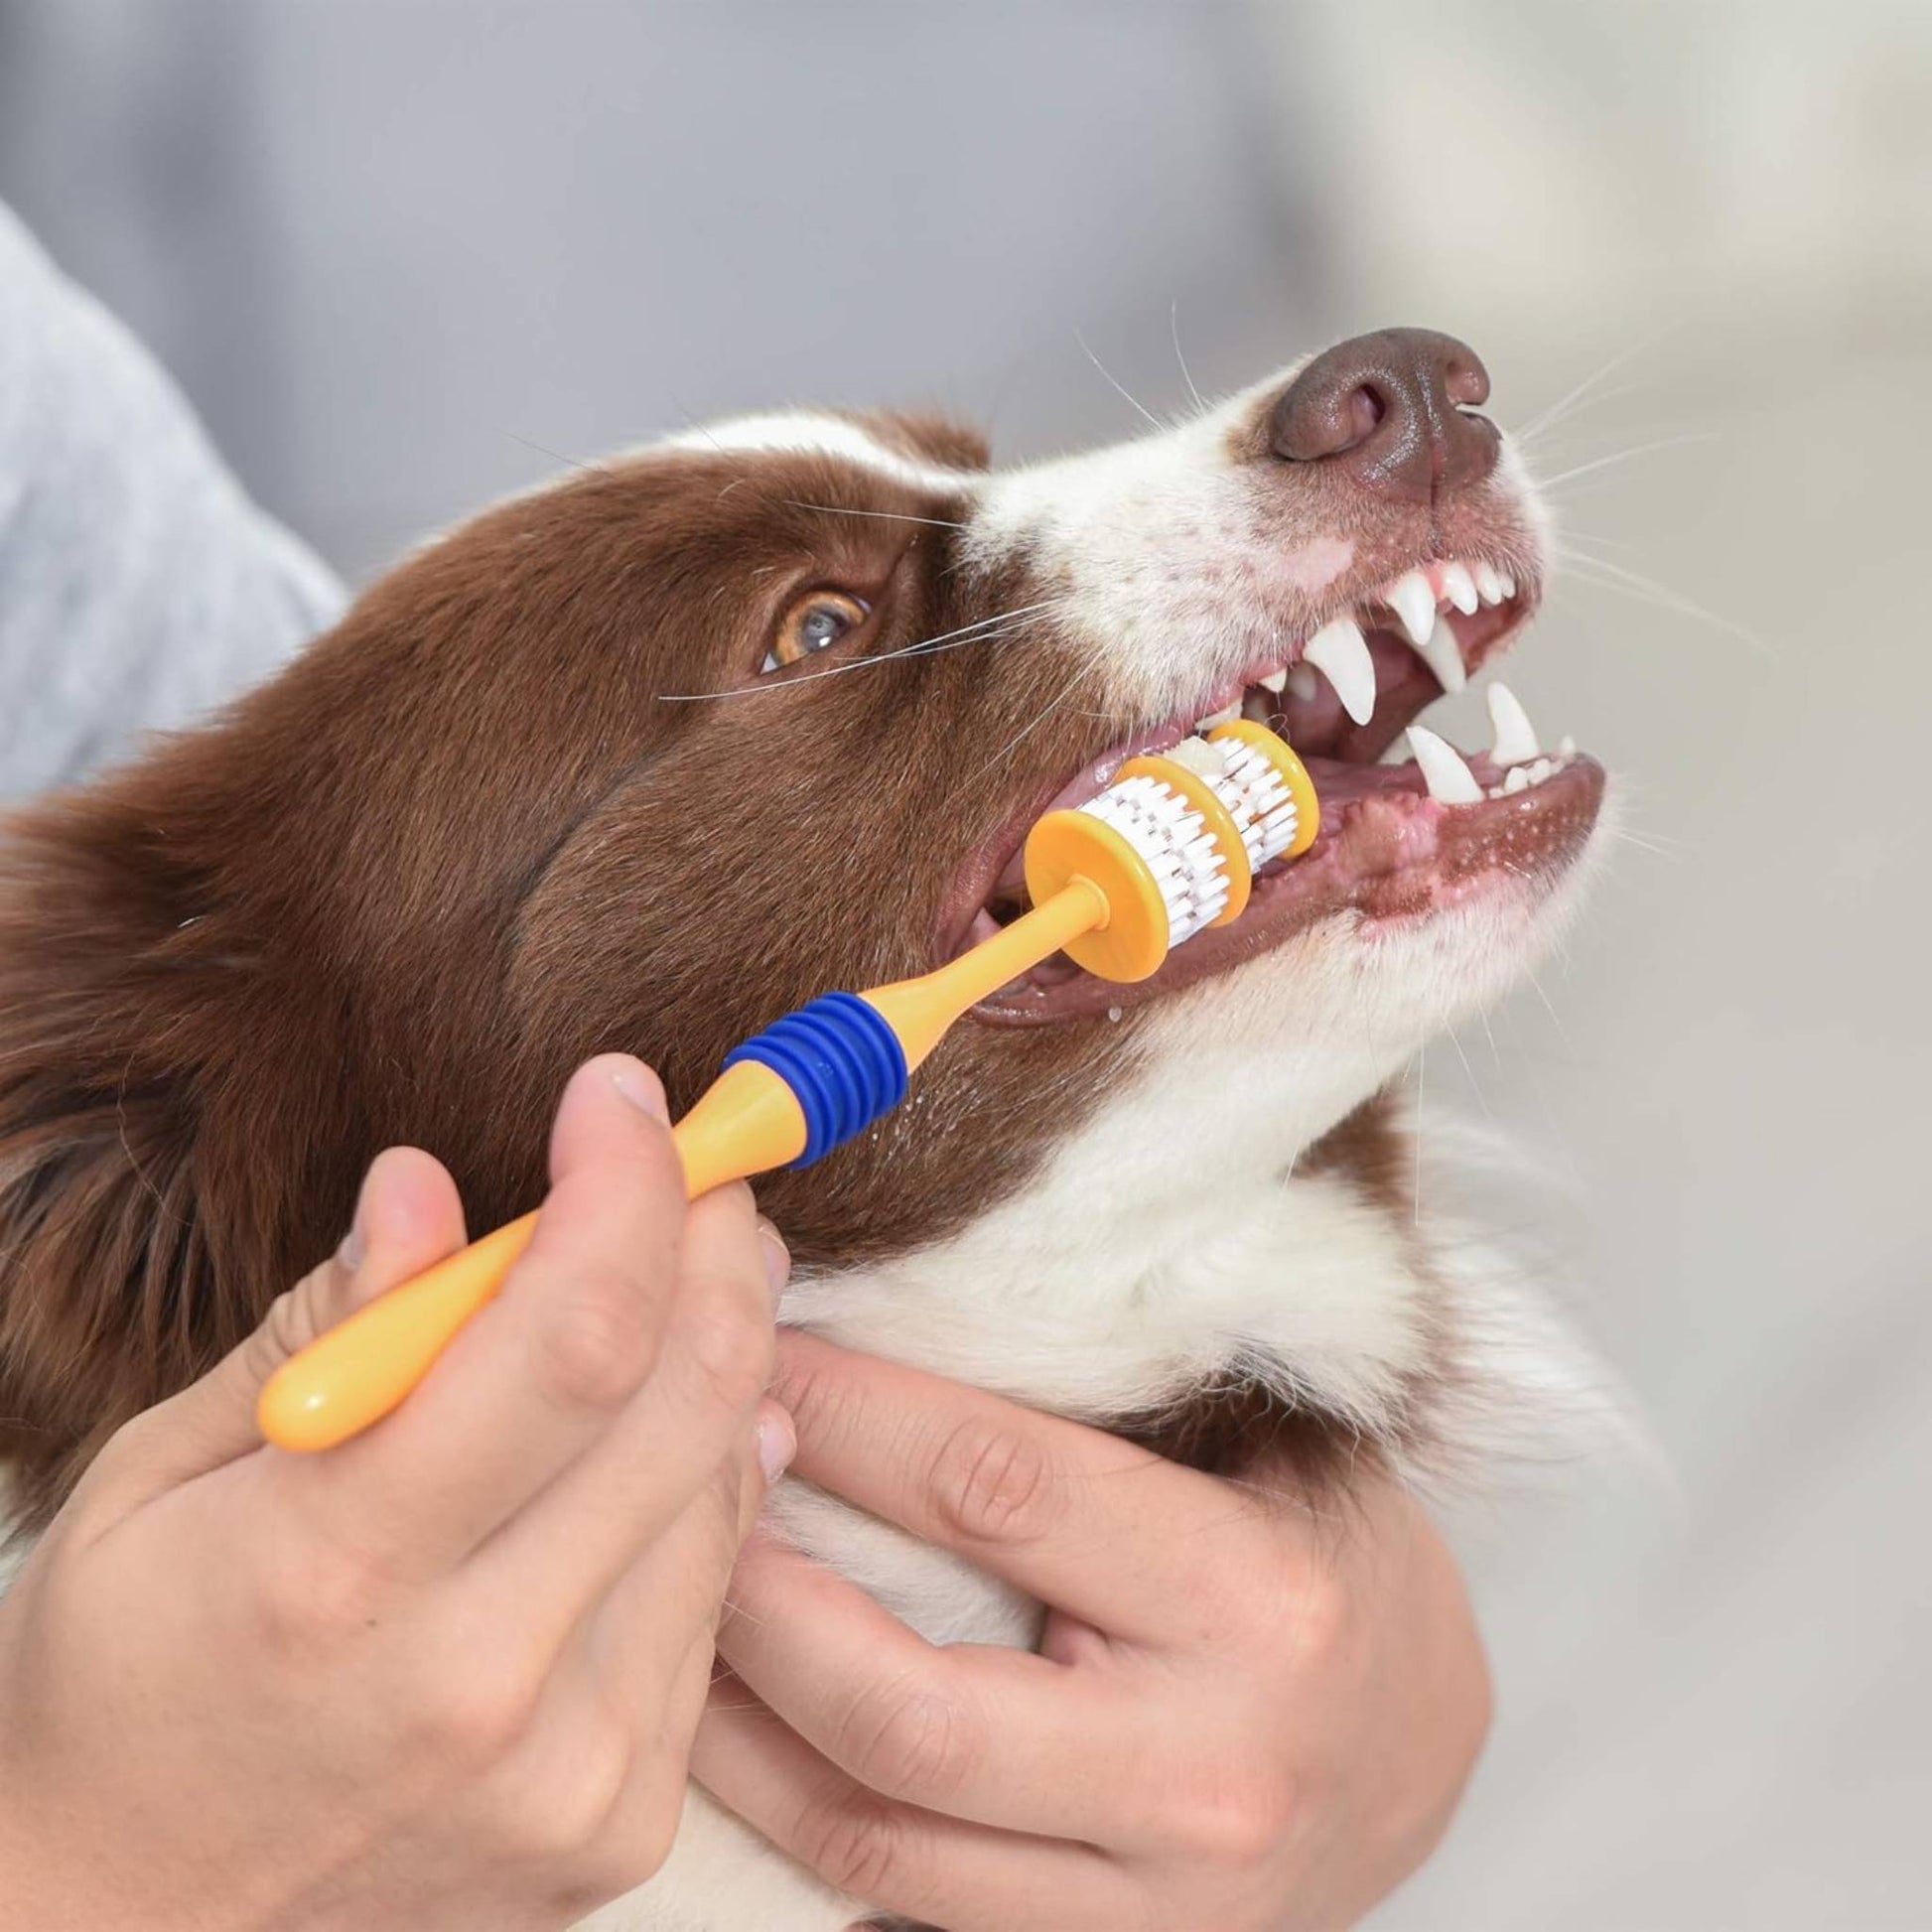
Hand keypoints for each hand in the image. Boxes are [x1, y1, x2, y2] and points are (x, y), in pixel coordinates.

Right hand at [0, 1055, 793, 1931]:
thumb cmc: (119, 1678)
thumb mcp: (159, 1480)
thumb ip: (323, 1333)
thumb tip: (430, 1188)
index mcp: (336, 1574)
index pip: (566, 1334)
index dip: (626, 1186)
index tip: (624, 1095)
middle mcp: (480, 1682)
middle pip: (685, 1396)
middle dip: (713, 1242)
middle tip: (697, 1171)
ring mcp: (572, 1769)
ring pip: (724, 1483)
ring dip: (729, 1346)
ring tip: (693, 1277)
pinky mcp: (623, 1822)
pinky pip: (717, 1592)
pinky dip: (716, 1476)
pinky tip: (676, 1423)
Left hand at [693, 1335, 1489, 1930]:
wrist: (1417, 1747)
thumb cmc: (1320, 1552)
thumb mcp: (1254, 1443)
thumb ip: (1096, 1390)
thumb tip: (890, 1297)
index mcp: (1258, 1601)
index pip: (995, 1488)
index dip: (845, 1410)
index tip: (750, 1343)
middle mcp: (1208, 1774)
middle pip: (906, 1703)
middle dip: (756, 1586)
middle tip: (678, 1482)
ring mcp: (1156, 1907)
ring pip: (875, 1828)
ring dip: (734, 1718)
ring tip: (655, 1605)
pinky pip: (897, 1902)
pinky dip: (789, 1812)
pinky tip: (725, 1727)